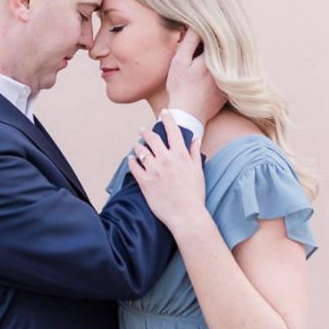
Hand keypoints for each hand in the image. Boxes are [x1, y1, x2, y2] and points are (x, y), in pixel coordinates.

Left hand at [128, 112, 206, 231]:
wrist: (185, 215)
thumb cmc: (194, 194)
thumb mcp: (198, 171)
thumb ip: (194, 153)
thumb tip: (195, 139)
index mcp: (180, 155)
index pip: (172, 131)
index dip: (167, 119)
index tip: (163, 113)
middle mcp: (165, 159)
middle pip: (152, 138)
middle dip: (146, 132)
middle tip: (143, 129)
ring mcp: (153, 170)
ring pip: (141, 151)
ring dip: (138, 146)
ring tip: (137, 145)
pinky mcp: (144, 181)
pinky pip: (134, 167)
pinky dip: (132, 161)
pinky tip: (131, 159)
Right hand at [166, 29, 226, 124]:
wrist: (188, 115)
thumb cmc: (180, 87)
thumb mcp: (180, 62)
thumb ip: (190, 42)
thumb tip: (197, 25)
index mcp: (212, 58)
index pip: (215, 38)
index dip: (209, 31)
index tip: (204, 28)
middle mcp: (225, 68)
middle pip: (224, 50)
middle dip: (217, 43)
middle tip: (208, 40)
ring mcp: (229, 81)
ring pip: (228, 63)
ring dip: (222, 57)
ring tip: (214, 54)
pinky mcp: (229, 91)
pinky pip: (230, 76)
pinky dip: (225, 72)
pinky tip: (215, 73)